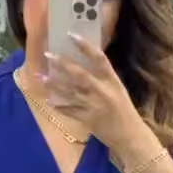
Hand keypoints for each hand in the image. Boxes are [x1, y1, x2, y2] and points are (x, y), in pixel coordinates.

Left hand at [40, 37, 156, 162]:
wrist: (130, 137)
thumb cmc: (124, 112)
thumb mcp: (118, 91)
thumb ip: (103, 79)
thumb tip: (83, 65)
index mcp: (113, 80)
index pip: (99, 58)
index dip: (85, 46)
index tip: (71, 35)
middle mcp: (103, 91)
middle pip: (80, 74)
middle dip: (62, 64)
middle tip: (48, 56)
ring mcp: (95, 106)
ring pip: (70, 92)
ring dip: (55, 84)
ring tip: (42, 77)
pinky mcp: (88, 120)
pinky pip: (70, 111)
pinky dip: (59, 105)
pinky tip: (49, 100)